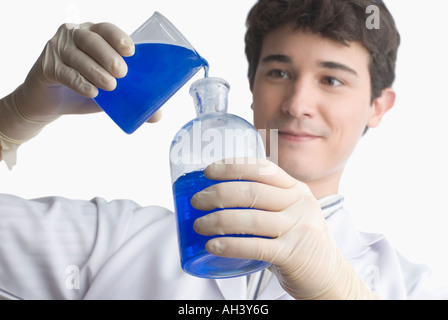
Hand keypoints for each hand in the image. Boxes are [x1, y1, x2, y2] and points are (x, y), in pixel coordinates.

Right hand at [1, 22, 160, 139]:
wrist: (49, 104)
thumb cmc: (83, 90)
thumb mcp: (109, 94)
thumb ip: (129, 98)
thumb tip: (157, 115)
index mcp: (93, 35)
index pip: (106, 29)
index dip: (118, 37)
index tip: (131, 51)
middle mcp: (74, 36)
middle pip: (91, 39)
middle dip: (108, 55)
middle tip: (122, 73)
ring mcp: (57, 49)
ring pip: (77, 56)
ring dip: (95, 71)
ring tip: (110, 86)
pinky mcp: (46, 66)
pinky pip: (64, 72)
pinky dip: (79, 82)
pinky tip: (91, 92)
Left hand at [192, 159, 379, 299]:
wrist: (329, 276)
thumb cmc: (299, 243)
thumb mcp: (290, 214)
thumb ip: (266, 203)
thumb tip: (217, 198)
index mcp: (296, 189)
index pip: (263, 169)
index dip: (233, 166)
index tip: (209, 171)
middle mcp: (299, 204)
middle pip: (253, 192)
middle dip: (218, 193)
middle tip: (196, 201)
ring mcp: (298, 228)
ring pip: (251, 219)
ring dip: (218, 221)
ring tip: (199, 225)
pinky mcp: (293, 254)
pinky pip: (255, 246)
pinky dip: (230, 245)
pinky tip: (212, 246)